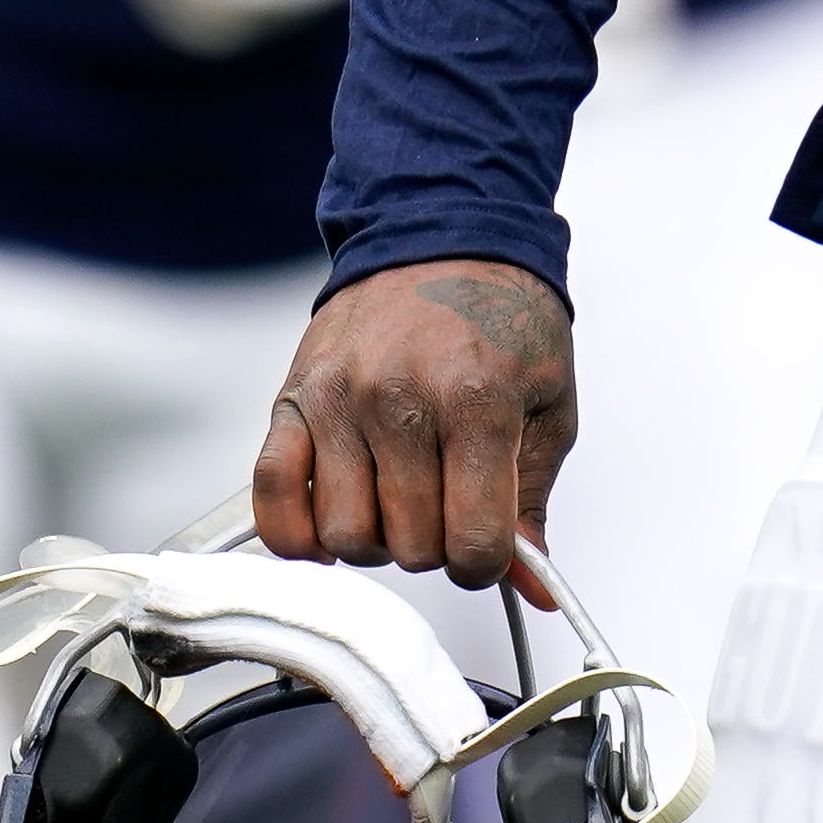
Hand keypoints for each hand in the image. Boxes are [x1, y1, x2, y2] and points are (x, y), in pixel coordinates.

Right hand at [255, 258, 575, 596]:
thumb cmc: (501, 318)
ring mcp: (339, 401)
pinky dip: (296, 532)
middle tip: (447, 507)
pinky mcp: (293, 399)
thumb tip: (535, 584)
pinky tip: (330, 522)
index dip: (487, 561)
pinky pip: (272, 495)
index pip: (476, 540)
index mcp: (477, 402)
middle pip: (411, 546)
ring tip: (398, 500)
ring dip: (375, 539)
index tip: (486, 544)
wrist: (446, 239)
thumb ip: (534, 499)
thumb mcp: (550, 403)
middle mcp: (401, 401)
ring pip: (344, 535)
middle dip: (437, 546)